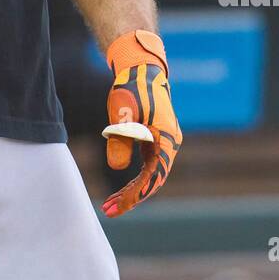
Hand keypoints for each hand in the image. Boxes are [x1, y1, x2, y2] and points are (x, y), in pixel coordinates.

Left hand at [100, 29, 181, 216]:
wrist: (141, 68)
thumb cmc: (132, 88)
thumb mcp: (122, 113)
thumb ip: (121, 139)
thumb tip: (118, 170)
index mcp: (166, 140)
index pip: (152, 177)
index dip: (135, 195)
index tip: (117, 207)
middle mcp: (170, 144)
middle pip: (153, 180)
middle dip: (132, 198)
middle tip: (109, 211)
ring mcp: (164, 142)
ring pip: (151, 174)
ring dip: (132, 190)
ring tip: (110, 205)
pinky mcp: (156, 139)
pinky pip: (148, 165)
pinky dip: (135, 178)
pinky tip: (121, 188)